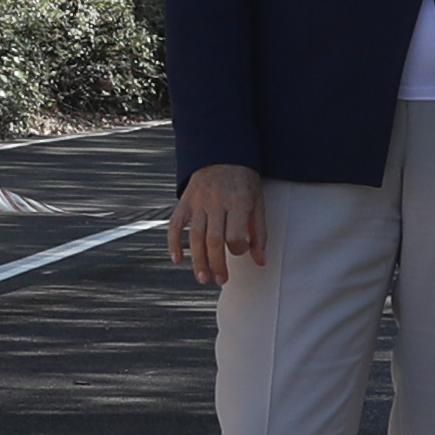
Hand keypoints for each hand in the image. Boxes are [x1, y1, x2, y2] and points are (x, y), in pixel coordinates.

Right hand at [171, 165, 264, 283]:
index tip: (241, 251)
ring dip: (197, 260)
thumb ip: (259, 232)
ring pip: (195, 237)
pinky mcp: (185, 201)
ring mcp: (197, 202)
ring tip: (203, 277)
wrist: (222, 153)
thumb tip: (260, 260)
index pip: (234, 235)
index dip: (238, 249)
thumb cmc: (244, 181)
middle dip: (217, 264)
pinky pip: (175, 225)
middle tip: (220, 280)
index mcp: (237, 202)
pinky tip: (177, 258)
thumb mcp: (258, 202)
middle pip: (213, 240)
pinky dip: (173, 243)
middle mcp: (216, 202)